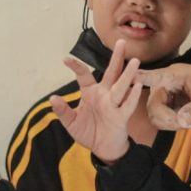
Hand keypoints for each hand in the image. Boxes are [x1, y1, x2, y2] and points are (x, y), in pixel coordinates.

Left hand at [50, 39, 141, 163]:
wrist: (103, 148)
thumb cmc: (89, 132)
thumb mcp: (71, 123)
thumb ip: (62, 111)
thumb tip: (53, 98)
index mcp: (90, 93)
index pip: (84, 76)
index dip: (76, 67)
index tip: (65, 59)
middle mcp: (104, 95)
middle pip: (111, 73)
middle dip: (116, 58)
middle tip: (121, 42)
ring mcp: (114, 104)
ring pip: (121, 86)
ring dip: (127, 74)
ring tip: (134, 61)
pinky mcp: (121, 116)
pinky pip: (127, 105)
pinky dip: (132, 96)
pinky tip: (137, 85)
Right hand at [137, 64, 190, 129]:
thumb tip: (182, 121)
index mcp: (175, 75)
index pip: (153, 75)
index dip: (138, 78)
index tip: (125, 78)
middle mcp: (166, 84)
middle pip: (152, 104)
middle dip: (166, 118)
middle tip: (184, 125)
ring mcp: (165, 96)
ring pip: (154, 114)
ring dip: (168, 123)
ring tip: (187, 123)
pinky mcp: (167, 107)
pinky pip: (160, 119)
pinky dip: (170, 125)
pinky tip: (185, 123)